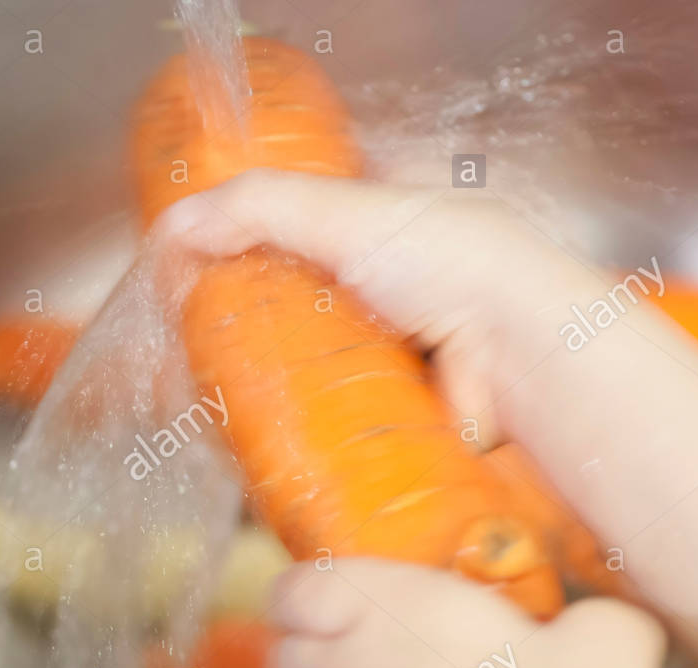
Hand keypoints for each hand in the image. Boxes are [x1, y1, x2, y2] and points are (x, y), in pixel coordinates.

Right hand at [154, 169, 601, 444]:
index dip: (229, 249)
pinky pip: (316, 416)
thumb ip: (260, 207)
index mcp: (372, 225)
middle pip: (278, 305)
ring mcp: (378, 352)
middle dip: (230, 325)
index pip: (281, 231)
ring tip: (199, 394)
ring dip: (247, 381)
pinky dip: (280, 423)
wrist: (521, 355)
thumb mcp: (350, 211)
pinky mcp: (380, 410)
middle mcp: (374, 289)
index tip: (184, 273)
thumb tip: (176, 224)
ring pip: (291, 366)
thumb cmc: (457, 265)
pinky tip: (242, 431)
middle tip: (184, 345)